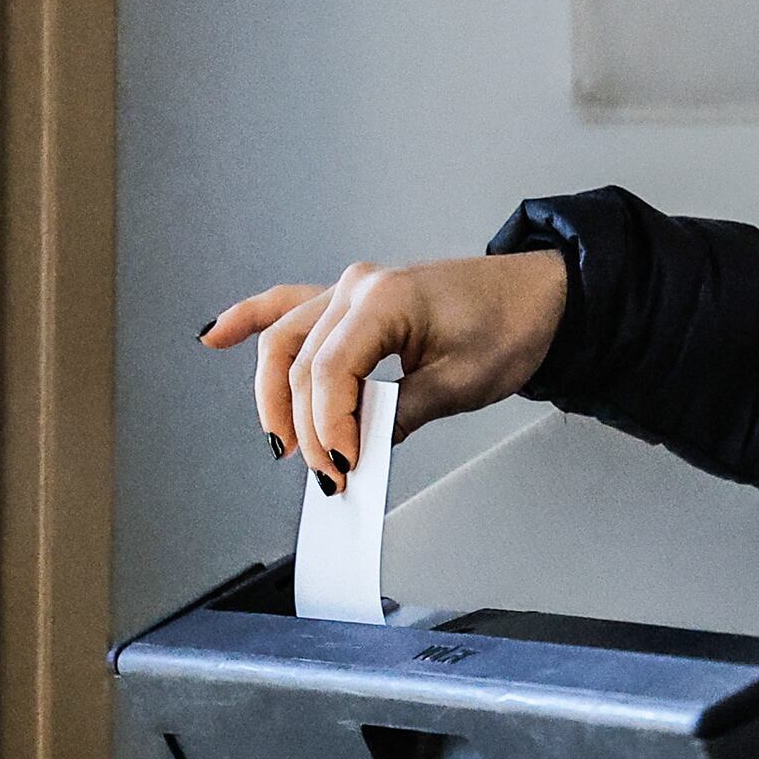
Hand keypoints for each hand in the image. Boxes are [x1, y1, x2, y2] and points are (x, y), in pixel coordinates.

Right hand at [197, 251, 567, 492]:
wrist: (542, 295)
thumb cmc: (512, 325)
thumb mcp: (463, 381)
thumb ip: (401, 412)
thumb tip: (356, 447)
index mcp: (387, 297)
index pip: (330, 370)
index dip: (326, 425)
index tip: (339, 466)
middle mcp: (359, 286)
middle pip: (301, 362)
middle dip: (304, 425)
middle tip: (325, 472)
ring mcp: (351, 289)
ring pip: (285, 342)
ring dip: (275, 395)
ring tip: (281, 443)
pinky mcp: (354, 301)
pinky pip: (290, 308)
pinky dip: (252, 320)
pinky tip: (215, 336)